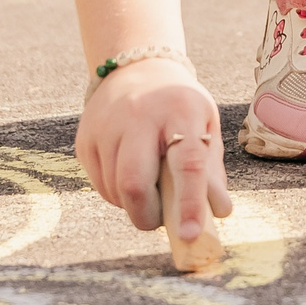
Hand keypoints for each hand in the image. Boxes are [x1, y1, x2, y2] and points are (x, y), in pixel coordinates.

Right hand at [74, 58, 231, 245]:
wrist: (136, 69)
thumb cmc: (179, 106)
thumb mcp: (205, 125)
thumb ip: (211, 169)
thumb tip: (220, 212)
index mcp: (179, 111)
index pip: (186, 162)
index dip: (190, 203)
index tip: (192, 235)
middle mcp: (139, 116)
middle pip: (134, 183)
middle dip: (147, 216)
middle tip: (160, 220)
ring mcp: (106, 127)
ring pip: (115, 190)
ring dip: (134, 206)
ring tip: (149, 188)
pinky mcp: (85, 140)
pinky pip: (99, 186)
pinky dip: (117, 195)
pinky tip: (129, 176)